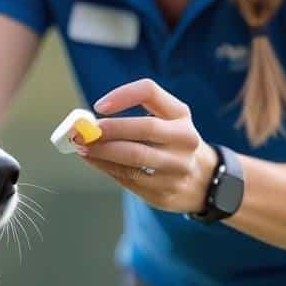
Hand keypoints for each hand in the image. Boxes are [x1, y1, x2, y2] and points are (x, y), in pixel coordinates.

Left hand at [74, 79, 219, 213]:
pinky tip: (94, 160)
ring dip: (101, 153)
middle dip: (108, 131)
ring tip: (82, 147)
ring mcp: (177, 169)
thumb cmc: (173, 141)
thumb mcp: (169, 116)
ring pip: (133, 160)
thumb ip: (137, 107)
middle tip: (83, 132)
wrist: (204, 180)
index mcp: (181, 116)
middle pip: (143, 130)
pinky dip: (106, 168)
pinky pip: (129, 179)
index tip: (99, 105)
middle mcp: (185, 141)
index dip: (123, 95)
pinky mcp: (165, 193)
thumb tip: (93, 116)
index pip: (151, 93)